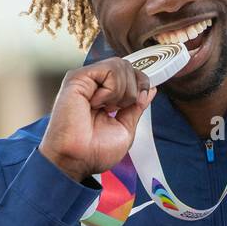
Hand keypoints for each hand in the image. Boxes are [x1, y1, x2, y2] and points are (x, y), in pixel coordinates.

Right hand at [39, 58, 156, 181]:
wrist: (77, 159)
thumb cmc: (94, 151)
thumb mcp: (125, 128)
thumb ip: (136, 107)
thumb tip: (149, 90)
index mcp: (105, 96)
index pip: (130, 74)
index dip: (141, 84)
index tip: (139, 102)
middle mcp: (95, 85)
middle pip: (128, 67)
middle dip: (133, 90)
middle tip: (116, 110)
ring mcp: (86, 80)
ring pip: (121, 66)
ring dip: (122, 92)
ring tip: (105, 109)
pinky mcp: (78, 77)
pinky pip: (110, 70)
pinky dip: (112, 90)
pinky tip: (97, 104)